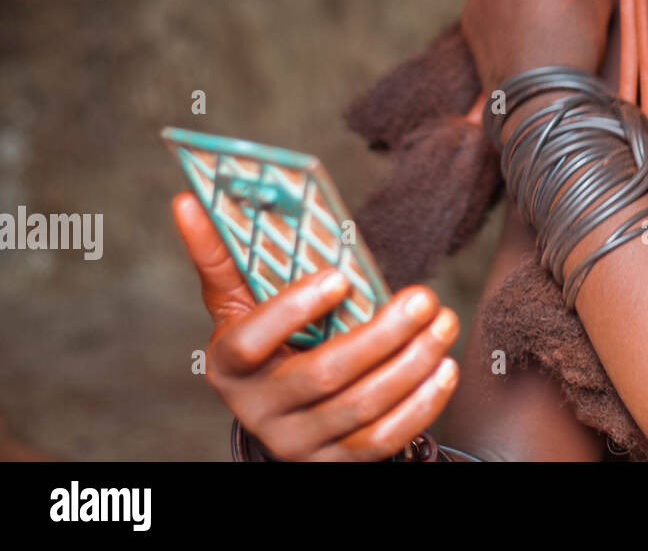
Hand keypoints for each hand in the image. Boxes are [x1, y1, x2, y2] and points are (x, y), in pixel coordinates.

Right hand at [172, 191, 460, 460]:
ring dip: (411, 364)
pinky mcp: (336, 462)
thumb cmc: (266, 341)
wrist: (282, 413)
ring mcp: (299, 443)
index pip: (252, 341)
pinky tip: (444, 367)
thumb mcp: (239, 305)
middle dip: (380, 335)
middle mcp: (259, 411)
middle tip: (423, 297)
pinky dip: (420, 405)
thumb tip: (188, 200)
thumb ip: (221, 257)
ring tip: (443, 322)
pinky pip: (382, 441)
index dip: (294, 309)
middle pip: (323, 375)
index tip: (341, 275)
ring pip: (361, 409)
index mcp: (229, 366)